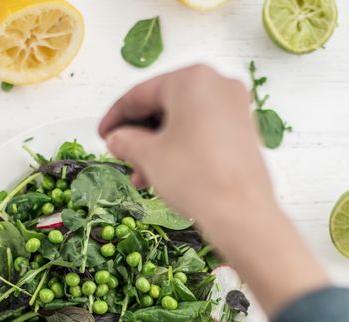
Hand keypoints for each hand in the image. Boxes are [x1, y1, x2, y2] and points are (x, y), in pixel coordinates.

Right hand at [99, 65, 268, 225]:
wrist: (242, 215)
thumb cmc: (198, 178)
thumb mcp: (149, 156)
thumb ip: (126, 141)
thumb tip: (117, 139)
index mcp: (192, 79)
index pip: (141, 93)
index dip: (116, 116)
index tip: (103, 133)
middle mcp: (218, 84)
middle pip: (164, 105)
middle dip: (139, 134)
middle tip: (121, 154)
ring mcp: (235, 107)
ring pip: (183, 121)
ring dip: (158, 145)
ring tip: (141, 174)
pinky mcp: (244, 130)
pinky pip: (203, 131)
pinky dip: (181, 147)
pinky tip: (165, 173)